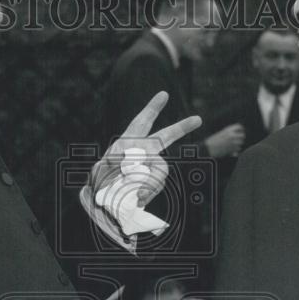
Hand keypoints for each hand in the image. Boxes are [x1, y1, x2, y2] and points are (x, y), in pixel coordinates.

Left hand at [91, 91, 201, 207]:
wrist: (105, 205)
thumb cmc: (100, 184)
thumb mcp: (100, 170)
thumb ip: (112, 164)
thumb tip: (129, 162)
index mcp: (128, 143)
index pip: (141, 122)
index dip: (152, 109)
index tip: (164, 94)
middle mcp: (143, 152)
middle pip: (166, 137)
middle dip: (181, 127)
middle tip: (197, 119)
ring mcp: (150, 167)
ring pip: (161, 170)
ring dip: (150, 183)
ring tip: (137, 195)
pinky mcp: (153, 182)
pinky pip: (157, 185)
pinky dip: (148, 192)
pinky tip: (138, 199)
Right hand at [204, 123, 244, 157]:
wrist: (209, 149)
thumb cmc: (213, 142)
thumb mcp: (221, 134)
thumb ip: (229, 133)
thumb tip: (237, 134)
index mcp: (228, 130)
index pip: (239, 127)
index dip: (240, 129)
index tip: (241, 131)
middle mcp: (232, 135)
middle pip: (242, 135)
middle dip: (240, 138)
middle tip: (238, 140)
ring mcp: (233, 143)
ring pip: (241, 143)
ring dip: (238, 144)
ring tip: (232, 146)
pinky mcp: (233, 150)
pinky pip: (238, 149)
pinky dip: (235, 150)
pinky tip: (230, 150)